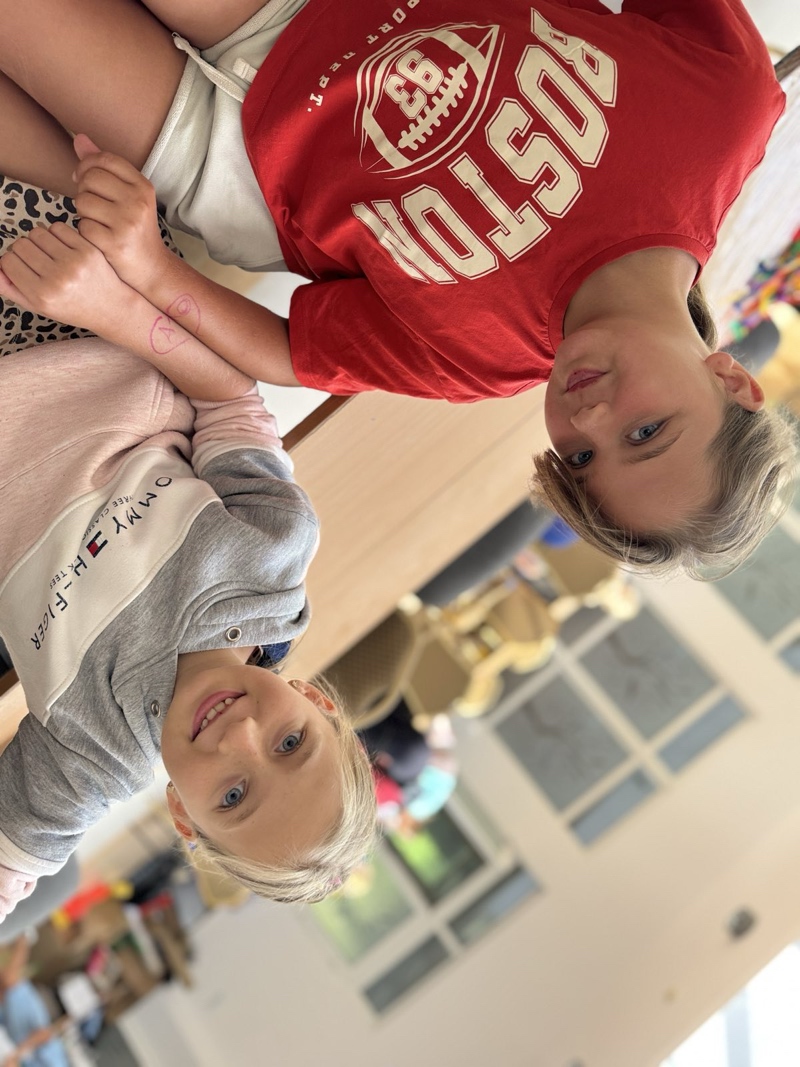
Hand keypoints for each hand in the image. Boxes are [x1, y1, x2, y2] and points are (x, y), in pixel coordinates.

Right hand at [0, 222, 130, 333]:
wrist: (111, 308)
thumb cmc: (72, 307)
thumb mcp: (39, 306)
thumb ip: (12, 289)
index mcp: (41, 295)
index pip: (8, 261)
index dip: (12, 262)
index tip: (23, 268)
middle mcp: (57, 279)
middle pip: (21, 244)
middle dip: (25, 250)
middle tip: (38, 260)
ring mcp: (74, 263)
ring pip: (37, 233)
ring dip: (39, 240)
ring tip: (50, 253)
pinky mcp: (87, 250)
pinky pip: (57, 227)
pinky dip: (56, 234)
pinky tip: (64, 247)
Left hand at [73, 134, 169, 292]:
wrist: (150, 267)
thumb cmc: (135, 228)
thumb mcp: (128, 195)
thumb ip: (104, 167)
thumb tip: (79, 138)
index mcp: (143, 187)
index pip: (105, 160)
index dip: (87, 165)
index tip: (83, 177)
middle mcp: (137, 202)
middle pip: (90, 178)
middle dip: (83, 190)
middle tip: (92, 205)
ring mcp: (127, 223)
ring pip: (82, 202)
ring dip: (82, 212)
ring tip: (96, 222)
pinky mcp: (114, 243)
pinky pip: (82, 226)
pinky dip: (85, 232)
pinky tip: (98, 238)